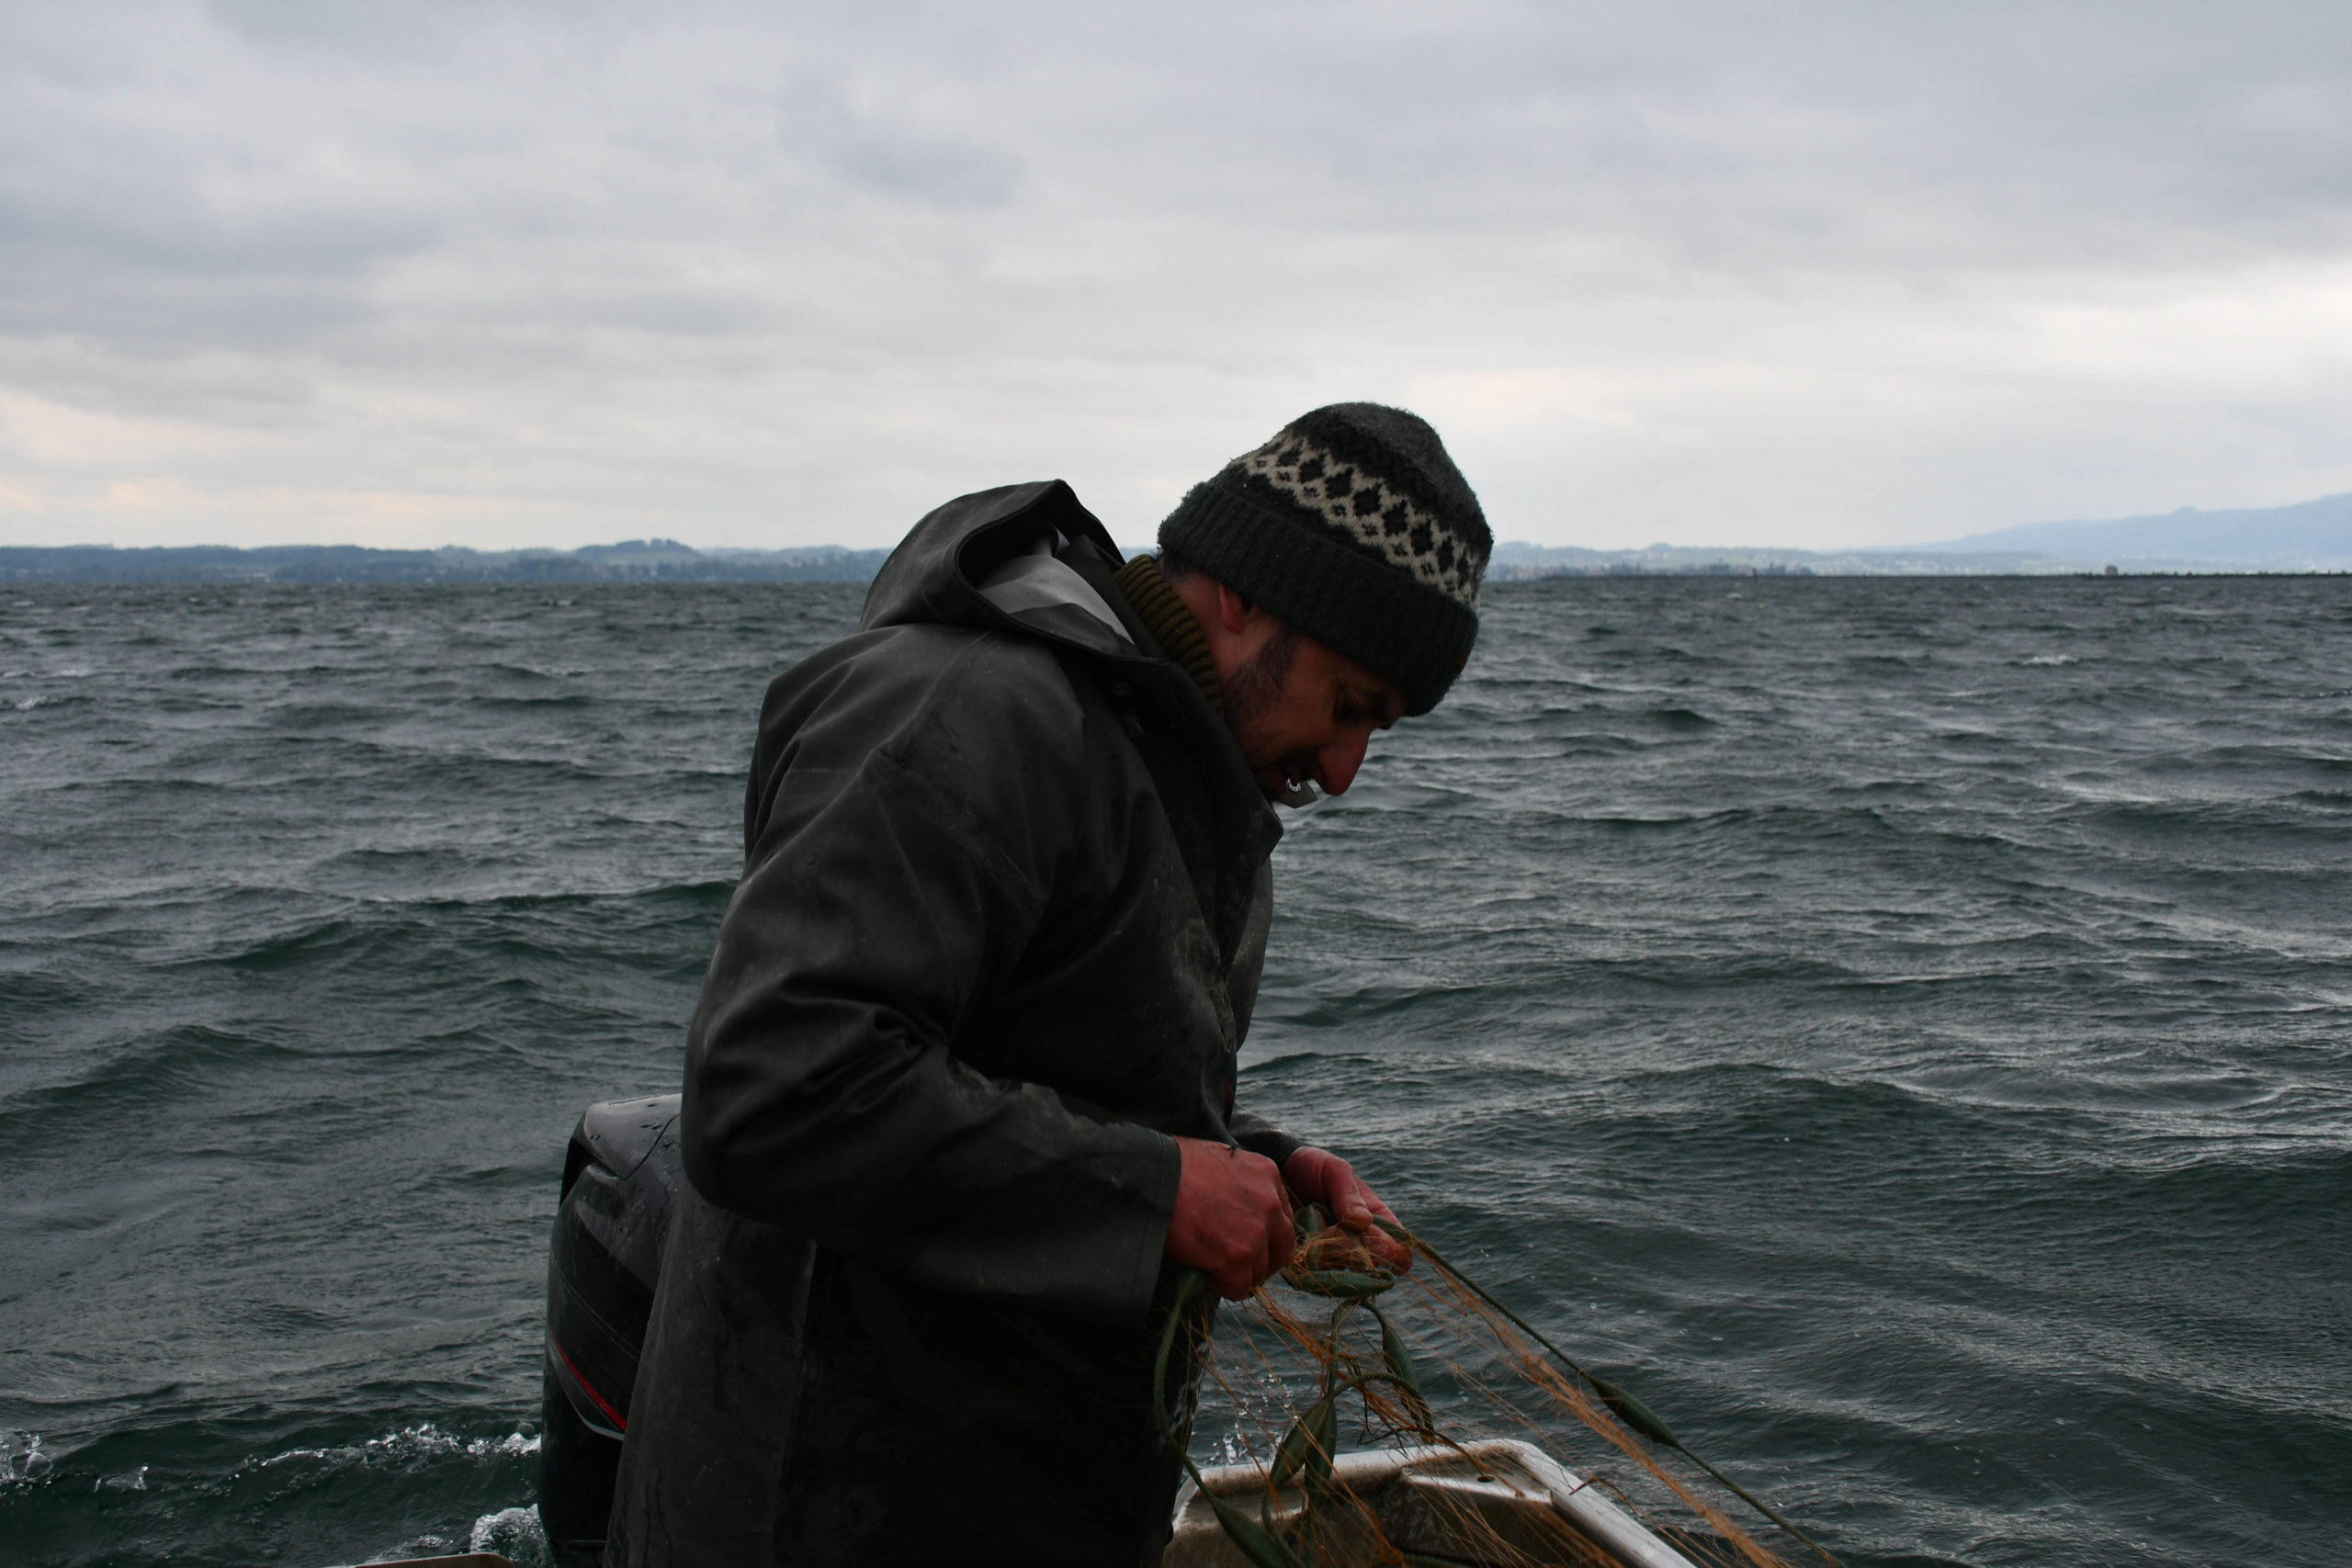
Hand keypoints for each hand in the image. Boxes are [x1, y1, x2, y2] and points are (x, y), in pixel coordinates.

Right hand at [1166, 1137, 1295, 1299]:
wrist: (1152, 1176)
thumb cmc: (1174, 1163)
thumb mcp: (1220, 1160)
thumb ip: (1240, 1185)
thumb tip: (1236, 1212)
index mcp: (1267, 1174)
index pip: (1282, 1217)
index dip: (1266, 1234)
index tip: (1247, 1241)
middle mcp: (1270, 1203)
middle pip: (1283, 1248)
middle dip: (1263, 1260)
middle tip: (1238, 1265)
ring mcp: (1256, 1232)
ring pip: (1260, 1272)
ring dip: (1237, 1274)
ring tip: (1210, 1264)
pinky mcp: (1237, 1257)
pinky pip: (1239, 1288)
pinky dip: (1220, 1286)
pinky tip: (1202, 1271)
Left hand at [1282, 1146, 1412, 1273]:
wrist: (1279, 1172)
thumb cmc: (1313, 1167)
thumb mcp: (1334, 1172)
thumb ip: (1348, 1195)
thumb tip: (1363, 1222)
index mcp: (1378, 1222)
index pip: (1400, 1252)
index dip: (1390, 1252)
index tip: (1368, 1237)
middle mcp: (1361, 1245)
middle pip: (1373, 1271)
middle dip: (1355, 1256)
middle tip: (1332, 1232)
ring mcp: (1336, 1258)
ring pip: (1345, 1279)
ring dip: (1331, 1261)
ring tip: (1313, 1232)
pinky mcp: (1310, 1265)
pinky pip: (1316, 1278)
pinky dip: (1310, 1265)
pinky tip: (1299, 1243)